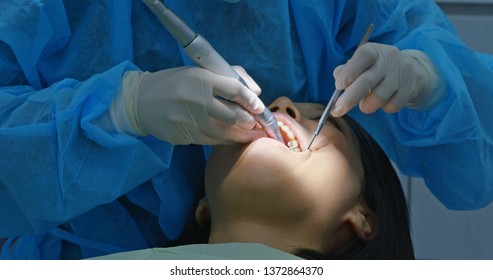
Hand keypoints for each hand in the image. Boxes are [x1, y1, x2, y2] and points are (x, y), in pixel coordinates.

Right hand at [113, 66, 265, 144]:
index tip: (260, 107)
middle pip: (233, 116)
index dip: (252, 101)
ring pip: (224, 133)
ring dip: (242, 136)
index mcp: (201, 79)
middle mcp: (196, 100)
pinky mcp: (184, 136)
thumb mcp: (198, 72)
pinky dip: (226, 141)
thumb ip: (229, 77)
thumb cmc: (175, 84)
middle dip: (250, 122)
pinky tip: (234, 139)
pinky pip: (212, 141)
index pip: (235, 90)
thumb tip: (256, 92)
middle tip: (260, 125)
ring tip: (254, 136)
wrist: (140, 102)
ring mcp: (189, 121)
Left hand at [331, 43, 440, 116]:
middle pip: (367, 81)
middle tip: (338, 110)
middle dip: (349, 99)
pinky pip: (392, 106)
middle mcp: (388, 59)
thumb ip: (347, 70)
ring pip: (378, 98)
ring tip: (365, 104)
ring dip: (366, 106)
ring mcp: (402, 73)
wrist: (412, 71)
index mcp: (373, 51)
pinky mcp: (411, 88)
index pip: (362, 56)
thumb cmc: (377, 69)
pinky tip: (384, 101)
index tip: (339, 86)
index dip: (349, 72)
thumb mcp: (361, 64)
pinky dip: (383, 108)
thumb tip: (338, 78)